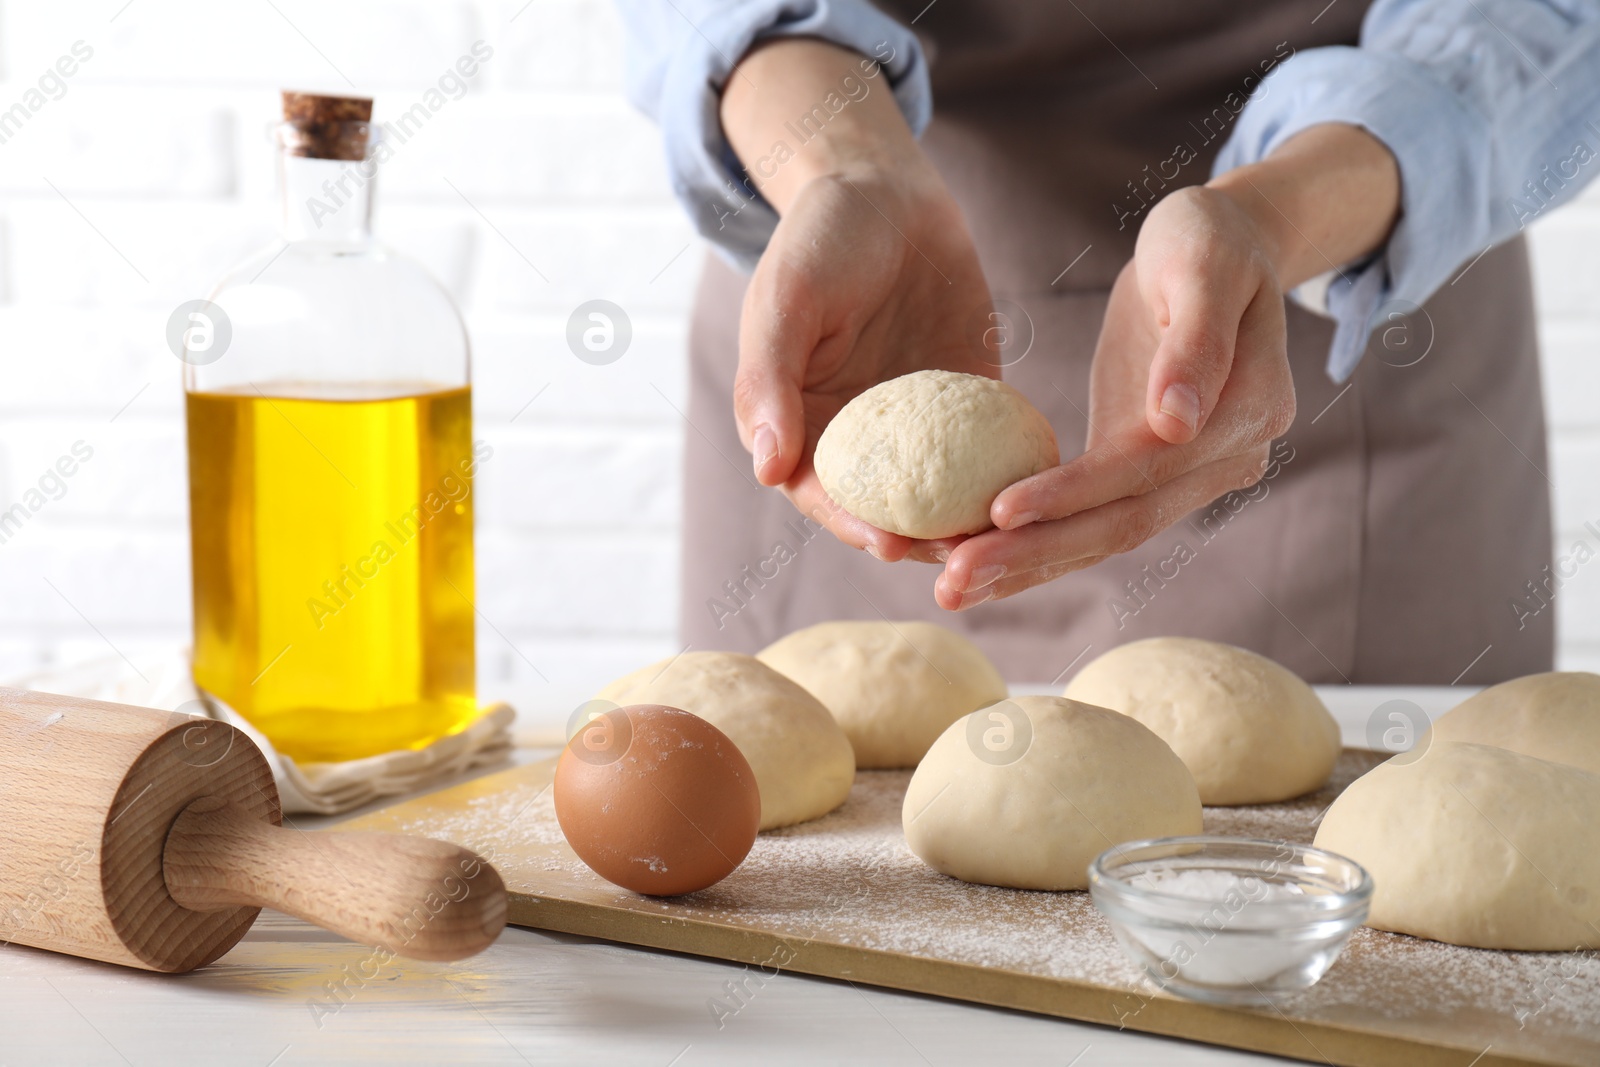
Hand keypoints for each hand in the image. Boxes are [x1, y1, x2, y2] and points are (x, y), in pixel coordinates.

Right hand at [721, 39, 995, 562]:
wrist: (888, 192)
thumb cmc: (821, 238)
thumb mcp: (787, 300)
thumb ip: (769, 381)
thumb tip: (767, 469)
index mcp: (801, 426)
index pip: (823, 496)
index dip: (853, 527)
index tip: (892, 545)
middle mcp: (858, 438)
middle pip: (887, 510)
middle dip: (923, 543)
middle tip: (964, 560)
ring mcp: (916, 428)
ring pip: (943, 494)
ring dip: (971, 524)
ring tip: (1009, 542)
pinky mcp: (968, 404)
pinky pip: (990, 450)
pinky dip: (1011, 475)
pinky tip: (1044, 490)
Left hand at [933, 123, 1400, 609]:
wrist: (1224, 251)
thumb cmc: (1206, 240)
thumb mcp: (1203, 264)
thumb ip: (1196, 343)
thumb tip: (1175, 423)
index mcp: (1246, 409)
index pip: (1145, 467)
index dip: (1073, 494)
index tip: (1000, 510)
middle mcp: (1227, 459)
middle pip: (1123, 522)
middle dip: (1035, 554)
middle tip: (953, 579)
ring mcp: (1196, 476)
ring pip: (1105, 536)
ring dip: (1027, 567)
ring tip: (950, 587)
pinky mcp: (1154, 476)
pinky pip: (1094, 520)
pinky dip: (1038, 548)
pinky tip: (979, 567)